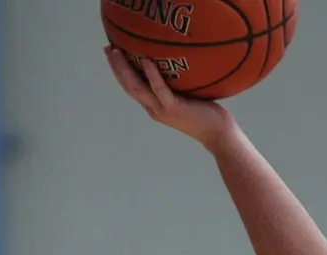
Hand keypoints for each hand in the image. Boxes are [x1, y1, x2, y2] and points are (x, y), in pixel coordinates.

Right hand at [104, 46, 236, 149]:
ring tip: (117, 51)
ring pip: (137, 88)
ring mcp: (163, 109)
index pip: (131, 87)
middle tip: (107, 49)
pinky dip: (152, 75)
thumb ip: (175, 85)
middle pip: (128, 86)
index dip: (119, 71)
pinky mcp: (174, 108)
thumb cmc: (206, 114)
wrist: (219, 134)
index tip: (111, 53)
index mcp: (154, 106)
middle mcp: (154, 109)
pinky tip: (146, 61)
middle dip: (116, 68)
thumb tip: (175, 62)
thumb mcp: (185, 97)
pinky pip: (160, 90)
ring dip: (124, 69)